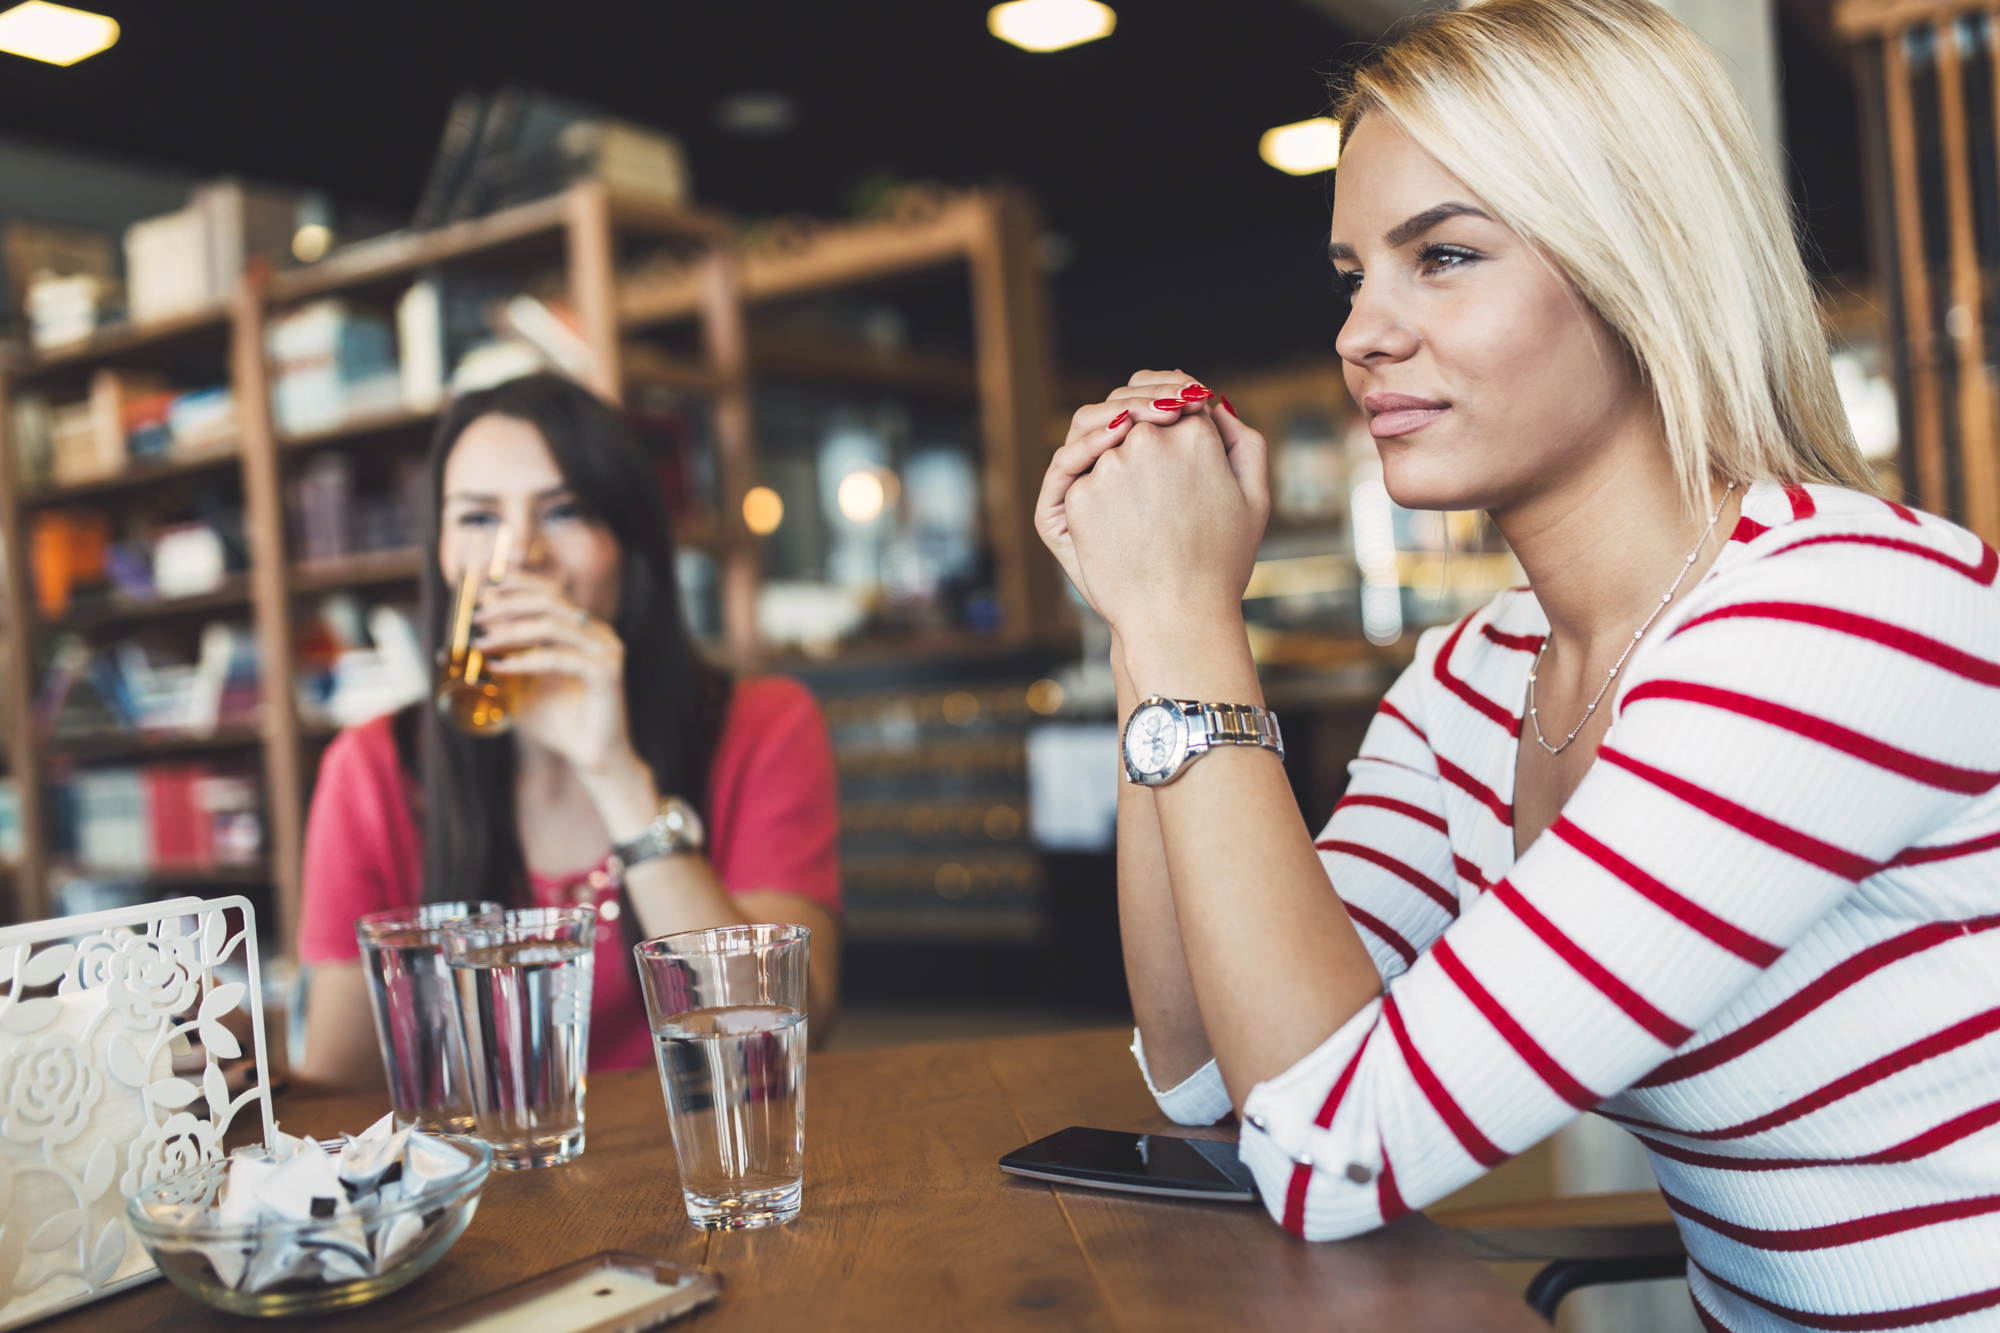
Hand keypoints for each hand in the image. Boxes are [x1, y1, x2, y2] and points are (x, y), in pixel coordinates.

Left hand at [473, 571, 635, 778]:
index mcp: (584, 630)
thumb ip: (497, 664)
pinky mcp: (607, 671)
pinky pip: (559, 658)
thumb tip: (448, 650)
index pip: (552, 592)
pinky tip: (500, 665)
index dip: (518, 583)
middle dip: (509, 603)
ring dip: (511, 631)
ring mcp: (606, 650)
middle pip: (552, 599)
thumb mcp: (519, 687)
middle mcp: (599, 634)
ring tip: (481, 642)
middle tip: (478, 614)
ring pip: (552, 625)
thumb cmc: (557, 723)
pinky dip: (526, 660)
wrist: (590, 759)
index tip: (483, 589)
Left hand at [1059, 372, 1269, 646]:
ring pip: (1102, 433)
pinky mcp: (1079, 495)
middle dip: (1143, 409)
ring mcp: (1109, 467)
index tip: (1181, 416)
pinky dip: (1089, 472)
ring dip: (1110, 436)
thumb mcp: (1254, 498)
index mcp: (1195, 436)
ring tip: (1128, 468)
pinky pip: (1079, 469)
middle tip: (1149, 428)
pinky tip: (1110, 498)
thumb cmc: (1221, 564)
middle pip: (1137, 406)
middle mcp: (1149, 441)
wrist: (1175, 618)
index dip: (1181, 404)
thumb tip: (1214, 407)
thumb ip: (1243, 442)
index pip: (1182, 399)